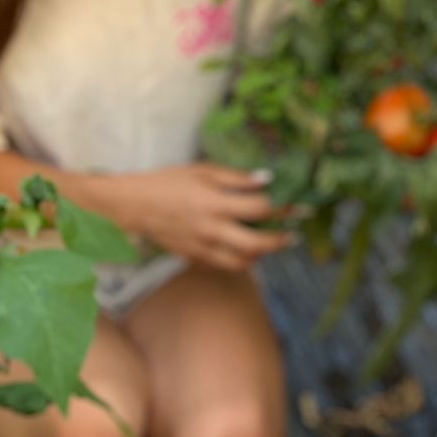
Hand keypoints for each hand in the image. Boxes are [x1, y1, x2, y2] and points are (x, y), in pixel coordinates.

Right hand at [110, 164, 295, 270]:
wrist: (135, 206)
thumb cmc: (170, 181)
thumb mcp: (203, 170)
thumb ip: (236, 178)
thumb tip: (267, 179)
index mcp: (215, 203)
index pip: (260, 208)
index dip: (284, 208)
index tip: (301, 207)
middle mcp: (211, 230)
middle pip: (257, 244)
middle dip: (281, 239)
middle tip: (294, 233)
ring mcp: (203, 249)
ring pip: (243, 262)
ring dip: (263, 254)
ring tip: (273, 243)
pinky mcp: (195, 259)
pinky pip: (225, 266)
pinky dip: (241, 260)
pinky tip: (247, 248)